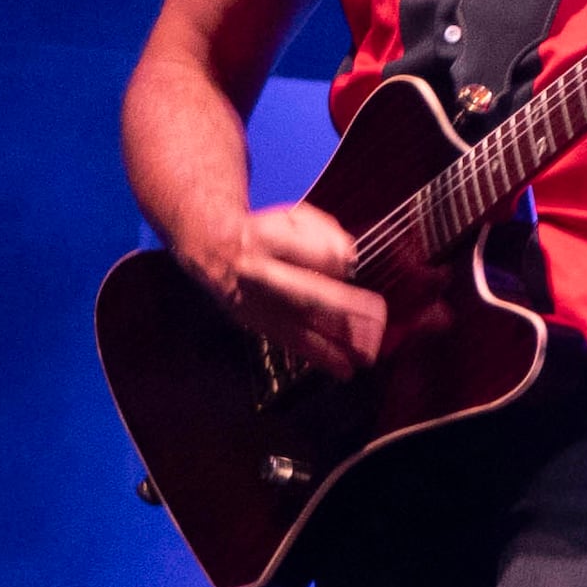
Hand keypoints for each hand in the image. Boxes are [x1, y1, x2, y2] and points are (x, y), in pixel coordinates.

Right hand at [211, 198, 383, 373]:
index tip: (351, 263)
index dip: (339, 259)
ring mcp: (255, 302)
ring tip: (368, 354)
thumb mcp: (293, 217)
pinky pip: (290, 342)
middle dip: (344, 308)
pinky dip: (319, 357)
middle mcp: (258, 272)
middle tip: (376, 317)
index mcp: (268, 238)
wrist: (210, 245)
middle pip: (304, 291)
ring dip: (337, 342)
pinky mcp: (255, 322)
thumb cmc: (264, 230)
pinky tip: (344, 368)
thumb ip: (325, 233)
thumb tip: (349, 259)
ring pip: (300, 324)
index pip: (315, 253)